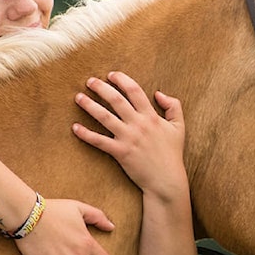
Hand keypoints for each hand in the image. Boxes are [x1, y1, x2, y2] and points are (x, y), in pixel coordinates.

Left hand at [72, 72, 187, 200]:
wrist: (166, 180)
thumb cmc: (172, 153)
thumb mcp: (179, 127)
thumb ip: (173, 106)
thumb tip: (158, 93)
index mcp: (151, 116)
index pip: (135, 91)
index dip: (122, 80)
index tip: (112, 74)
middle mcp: (138, 124)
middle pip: (116, 100)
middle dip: (101, 88)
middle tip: (90, 81)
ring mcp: (128, 138)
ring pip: (105, 117)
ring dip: (89, 105)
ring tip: (78, 97)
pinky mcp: (120, 153)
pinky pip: (99, 141)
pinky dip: (86, 134)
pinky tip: (75, 128)